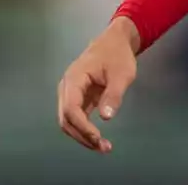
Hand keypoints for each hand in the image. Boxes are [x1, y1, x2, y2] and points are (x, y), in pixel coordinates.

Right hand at [56, 16, 139, 152]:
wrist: (115, 41)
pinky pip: (77, 117)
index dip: (82, 126)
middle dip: (82, 136)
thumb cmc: (117, 54)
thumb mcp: (121, 74)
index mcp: (73, 80)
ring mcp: (71, 94)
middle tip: (102, 147)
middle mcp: (67, 88)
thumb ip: (113, 95)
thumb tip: (106, 118)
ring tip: (102, 147)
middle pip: (66, 119)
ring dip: (83, 135)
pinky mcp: (78, 98)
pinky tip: (98, 138)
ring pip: (69, 121)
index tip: (98, 137)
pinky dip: (85, 129)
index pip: (70, 109)